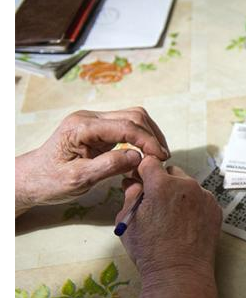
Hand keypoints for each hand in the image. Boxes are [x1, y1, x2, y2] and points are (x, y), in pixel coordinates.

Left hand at [15, 108, 169, 214]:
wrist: (31, 179)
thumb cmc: (49, 181)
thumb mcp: (78, 179)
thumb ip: (108, 166)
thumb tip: (137, 156)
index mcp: (81, 127)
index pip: (125, 126)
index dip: (148, 141)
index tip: (161, 158)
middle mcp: (89, 118)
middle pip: (133, 116)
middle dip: (152, 136)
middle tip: (162, 159)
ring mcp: (94, 122)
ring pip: (133, 118)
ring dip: (149, 135)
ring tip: (157, 156)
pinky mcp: (99, 129)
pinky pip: (126, 127)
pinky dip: (141, 138)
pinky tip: (145, 154)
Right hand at [116, 157, 224, 297]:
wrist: (180, 273)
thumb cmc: (149, 250)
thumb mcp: (128, 222)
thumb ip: (130, 196)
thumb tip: (134, 183)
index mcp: (162, 184)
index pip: (150, 162)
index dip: (143, 171)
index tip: (140, 181)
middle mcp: (186, 185)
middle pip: (172, 172)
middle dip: (163, 182)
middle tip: (156, 202)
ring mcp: (205, 197)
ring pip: (188, 186)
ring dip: (179, 194)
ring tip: (173, 217)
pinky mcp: (216, 209)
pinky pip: (201, 199)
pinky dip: (194, 205)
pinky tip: (187, 223)